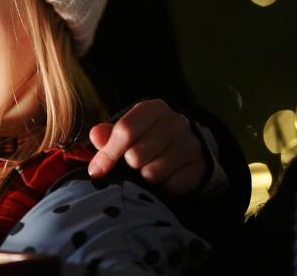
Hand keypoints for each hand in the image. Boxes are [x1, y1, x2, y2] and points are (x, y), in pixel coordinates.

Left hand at [88, 99, 206, 194]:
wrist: (186, 145)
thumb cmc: (148, 137)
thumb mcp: (128, 130)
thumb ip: (108, 134)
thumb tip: (96, 137)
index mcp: (153, 109)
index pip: (125, 131)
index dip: (107, 154)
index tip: (96, 171)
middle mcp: (175, 123)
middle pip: (136, 156)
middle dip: (130, 165)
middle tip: (135, 163)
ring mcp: (190, 144)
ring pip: (152, 174)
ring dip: (145, 177)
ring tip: (151, 168)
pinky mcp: (200, 166)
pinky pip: (170, 186)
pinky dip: (163, 187)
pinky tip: (166, 176)